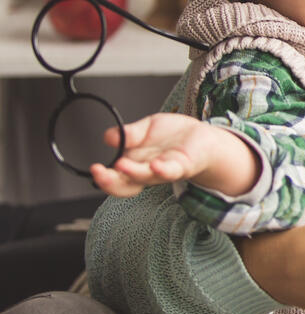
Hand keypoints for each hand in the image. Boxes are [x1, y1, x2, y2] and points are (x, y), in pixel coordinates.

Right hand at [90, 113, 257, 197]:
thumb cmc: (173, 137)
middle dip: (110, 182)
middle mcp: (147, 171)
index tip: (93, 169)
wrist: (203, 138)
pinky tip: (156, 165)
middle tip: (98, 173)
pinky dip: (163, 170)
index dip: (104, 178)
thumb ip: (129, 134)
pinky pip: (172, 171)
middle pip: (126, 184)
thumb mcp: (147, 129)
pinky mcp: (183, 165)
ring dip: (133, 173)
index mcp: (135, 164)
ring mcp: (165, 170)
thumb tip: (108, 137)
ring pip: (147, 177)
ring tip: (122, 165)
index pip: (116, 178)